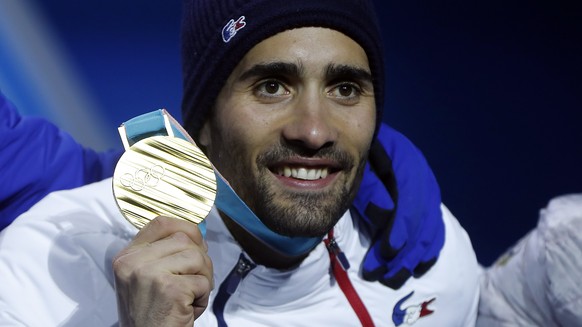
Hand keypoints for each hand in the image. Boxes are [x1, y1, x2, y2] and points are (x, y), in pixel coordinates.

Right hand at [113, 216, 212, 326]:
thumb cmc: (151, 316)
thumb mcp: (147, 279)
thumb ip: (164, 254)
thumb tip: (198, 234)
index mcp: (127, 257)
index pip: (161, 223)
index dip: (186, 227)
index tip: (196, 242)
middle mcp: (133, 263)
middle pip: (185, 238)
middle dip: (200, 259)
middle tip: (194, 281)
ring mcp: (149, 274)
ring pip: (197, 257)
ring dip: (203, 278)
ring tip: (189, 297)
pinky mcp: (169, 289)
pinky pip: (203, 281)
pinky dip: (203, 297)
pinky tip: (188, 308)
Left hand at [353, 123, 444, 288]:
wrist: (367, 146)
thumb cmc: (355, 155)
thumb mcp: (358, 166)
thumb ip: (369, 187)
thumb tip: (386, 214)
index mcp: (406, 160)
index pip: (411, 199)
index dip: (402, 227)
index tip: (388, 251)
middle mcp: (422, 176)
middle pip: (422, 220)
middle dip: (403, 251)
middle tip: (379, 273)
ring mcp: (428, 192)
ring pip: (430, 230)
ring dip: (412, 258)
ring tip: (390, 278)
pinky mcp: (427, 206)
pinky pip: (435, 232)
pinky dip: (426, 253)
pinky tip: (415, 269)